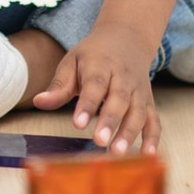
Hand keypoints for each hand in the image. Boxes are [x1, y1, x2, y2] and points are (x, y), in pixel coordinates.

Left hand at [30, 19, 159, 154]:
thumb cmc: (93, 55)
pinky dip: (153, 137)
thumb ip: (59, 85)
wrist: (126, 38)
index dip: (87, 105)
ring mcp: (139, 90)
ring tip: (118, 152)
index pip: (95, 84)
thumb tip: (39, 102)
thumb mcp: (72, 62)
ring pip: (138, 111)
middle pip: (119, 99)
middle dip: (110, 121)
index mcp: (101, 64)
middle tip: (99, 142)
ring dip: (130, 132)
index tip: (77, 124)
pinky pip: (154, 120)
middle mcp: (123, 77)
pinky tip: (148, 155)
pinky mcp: (149, 101)